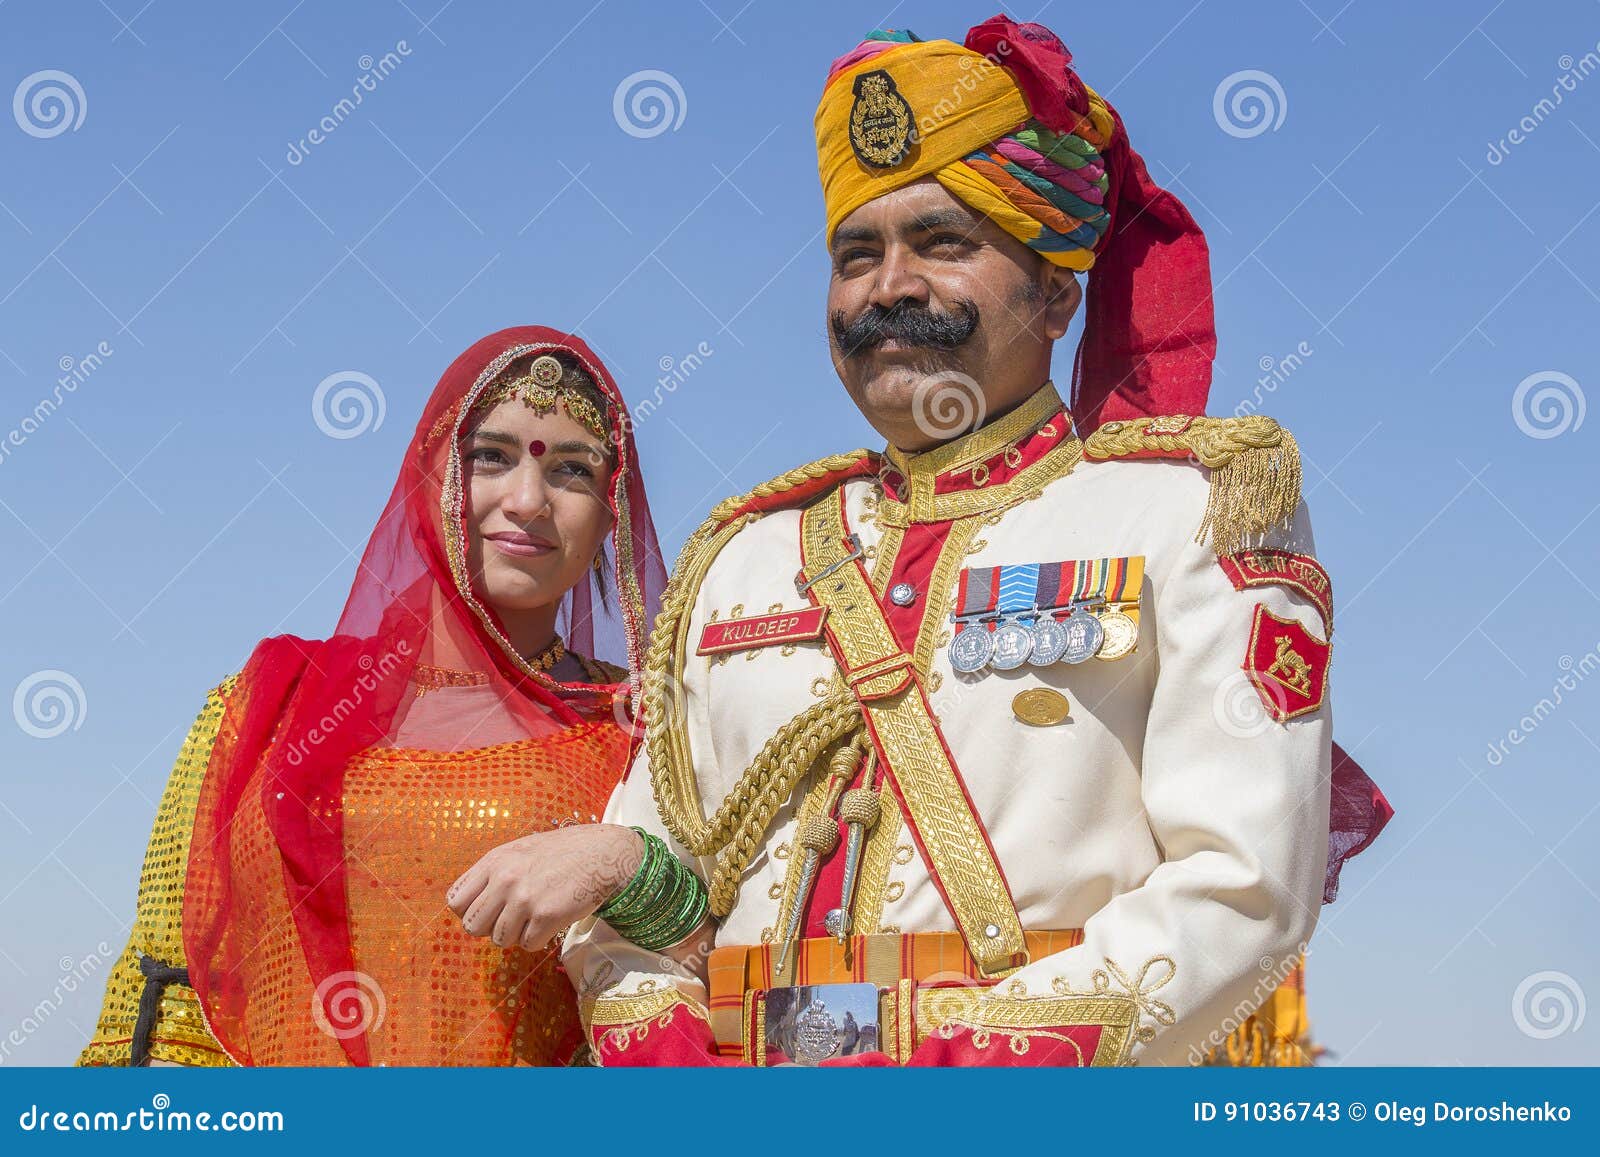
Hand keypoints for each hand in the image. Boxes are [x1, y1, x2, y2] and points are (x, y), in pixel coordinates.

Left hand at [447, 823, 642, 951]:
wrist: (603, 853)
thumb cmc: (560, 853)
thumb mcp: (519, 851)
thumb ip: (492, 874)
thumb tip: (466, 908)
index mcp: (494, 861)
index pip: (456, 902)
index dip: (470, 912)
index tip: (489, 911)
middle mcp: (505, 879)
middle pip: (472, 927)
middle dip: (490, 928)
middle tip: (511, 919)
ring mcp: (525, 898)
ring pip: (500, 940)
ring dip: (517, 934)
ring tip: (535, 916)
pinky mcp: (547, 916)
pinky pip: (528, 945)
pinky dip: (539, 939)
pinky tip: (551, 920)